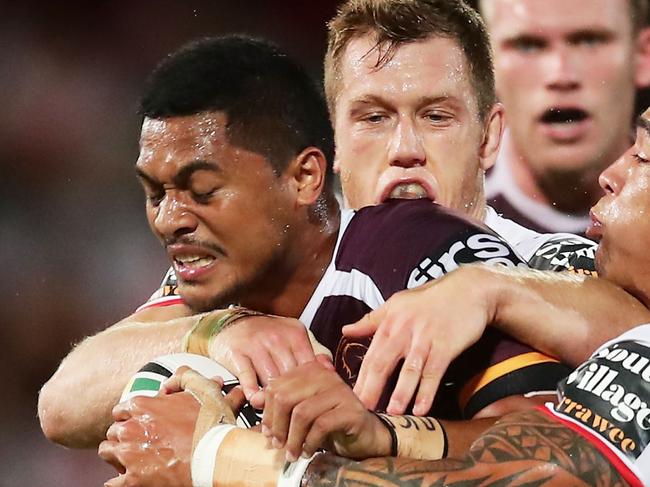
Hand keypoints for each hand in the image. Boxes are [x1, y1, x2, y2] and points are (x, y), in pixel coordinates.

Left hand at [99, 369, 244, 486]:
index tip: (138, 423)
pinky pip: (112, 483)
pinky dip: (119, 481)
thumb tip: (173, 380)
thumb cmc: (210, 425)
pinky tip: (131, 478)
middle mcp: (131, 428)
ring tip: (134, 459)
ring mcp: (129, 454)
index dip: (129, 417)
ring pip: (107, 453)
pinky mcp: (132, 479)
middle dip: (124, 436)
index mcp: (142, 406)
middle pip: (113, 431)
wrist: (214, 457)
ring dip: (118, 455)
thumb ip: (184, 377)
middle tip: (139, 442)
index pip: (121, 410)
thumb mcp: (201, 389)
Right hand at [209, 314, 332, 407]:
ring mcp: (256, 345)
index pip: (309, 366)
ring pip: (271, 380)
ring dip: (273, 400)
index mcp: (295, 334)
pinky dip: (253, 393)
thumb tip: (331, 374)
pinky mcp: (237, 353)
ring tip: (277, 415)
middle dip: (294, 398)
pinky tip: (256, 401)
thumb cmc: (267, 335)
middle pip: (291, 376)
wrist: (231, 323)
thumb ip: (310, 355)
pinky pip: (248, 378)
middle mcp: (277, 337)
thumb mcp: (291, 337)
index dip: (311, 388)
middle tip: (295, 417)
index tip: (311, 404)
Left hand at [262, 361, 390, 460]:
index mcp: (309, 370)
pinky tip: (307, 452)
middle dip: (277, 426)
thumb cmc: (329, 423)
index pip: (276, 386)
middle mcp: (324, 375)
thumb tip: (254, 400)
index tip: (267, 432)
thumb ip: (280, 404)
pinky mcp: (351, 410)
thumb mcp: (301, 412)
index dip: (267, 412)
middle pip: (285, 397)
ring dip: (292, 439)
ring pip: (301, 412)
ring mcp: (340, 391)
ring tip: (291, 454)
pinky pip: (321, 425)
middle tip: (277, 445)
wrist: (364, 435)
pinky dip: (309, 442)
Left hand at [343, 266, 494, 415]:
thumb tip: (345, 330)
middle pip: (383, 363)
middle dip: (371, 389)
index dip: (360, 378)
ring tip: (392, 414)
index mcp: (389, 322)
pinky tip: (421, 409)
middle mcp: (404, 331)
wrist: (469, 289)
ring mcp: (425, 339)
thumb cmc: (430, 298)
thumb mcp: (397, 303)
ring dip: (400, 393)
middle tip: (362, 411)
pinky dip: (427, 391)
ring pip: (409, 370)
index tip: (351, 399)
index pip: (370, 354)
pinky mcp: (446, 346)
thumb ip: (371, 320)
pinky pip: (434, 372)